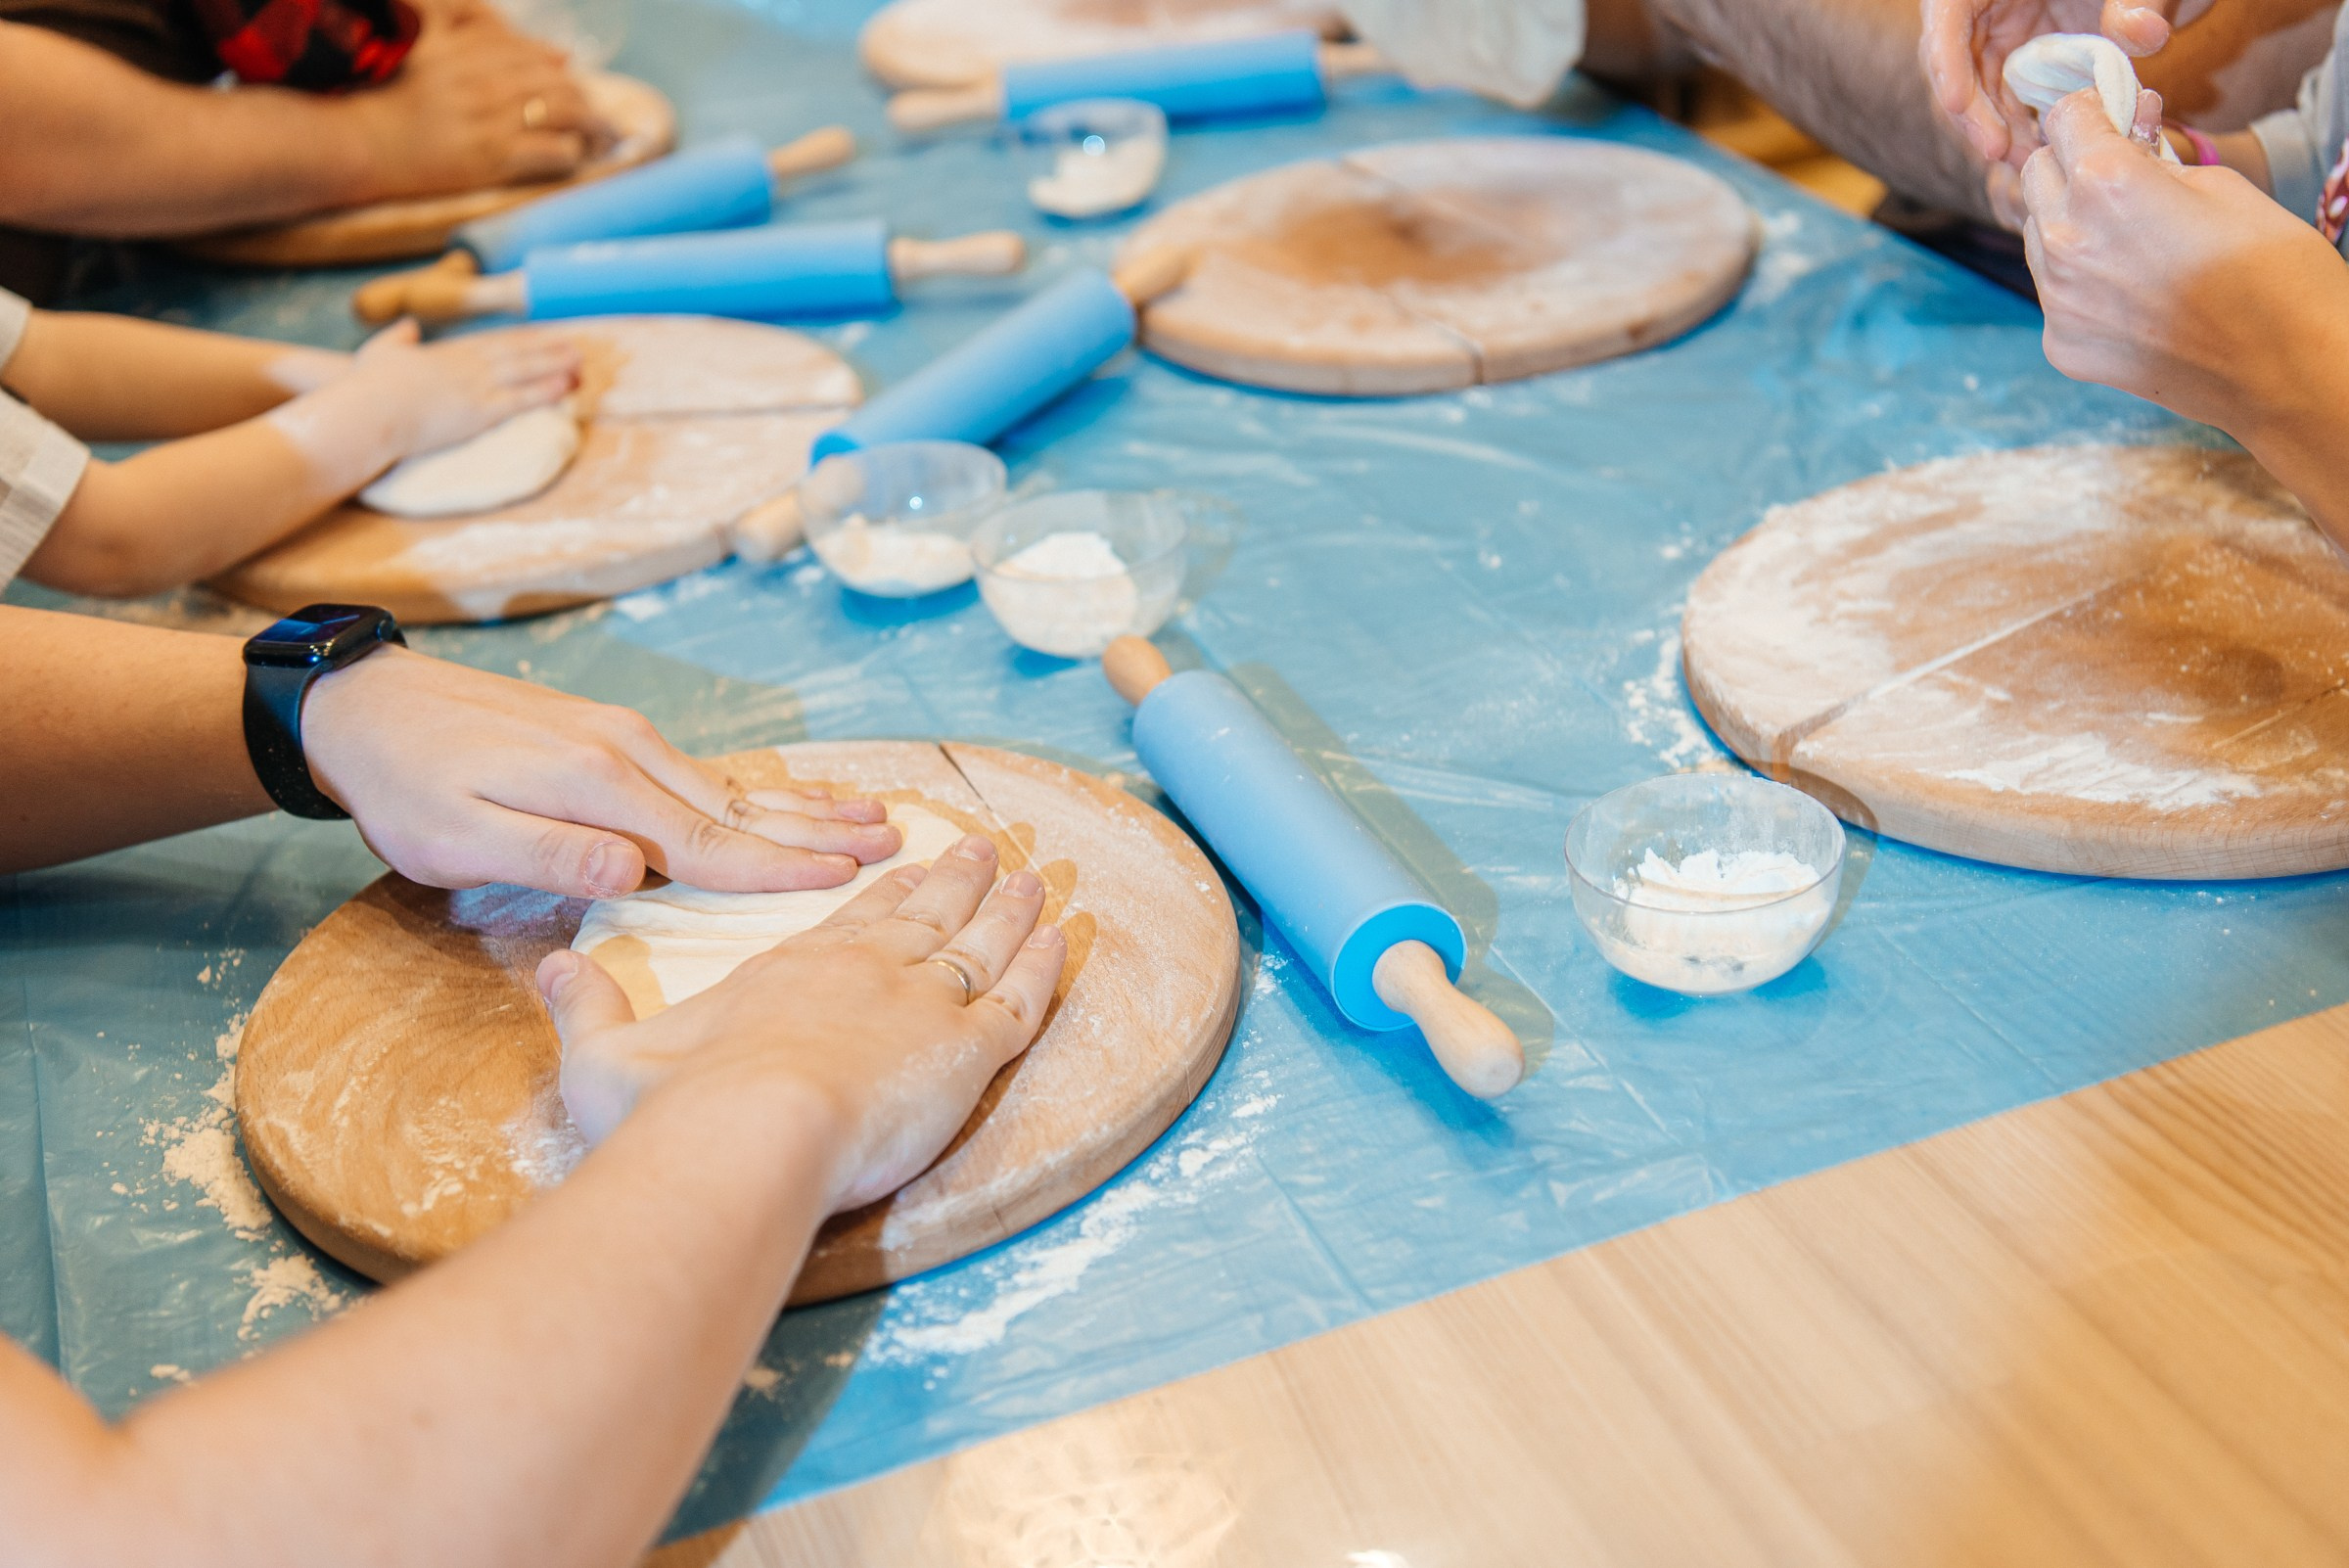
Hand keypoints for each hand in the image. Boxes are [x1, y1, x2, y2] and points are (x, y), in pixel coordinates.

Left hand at [301, 646, 902, 895]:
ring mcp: (625, 741)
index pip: (705, 842)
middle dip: (821, 831)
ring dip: (805, 808)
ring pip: (732, 787)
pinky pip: (706, 772)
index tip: (844, 883)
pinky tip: (790, 797)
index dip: (777, 869)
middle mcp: (627, 754)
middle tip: (898, 843)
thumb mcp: (453, 837)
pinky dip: (761, 790)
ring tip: (875, 816)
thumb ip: (548, 854)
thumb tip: (636, 869)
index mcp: (596, 786)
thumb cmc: (404, 784)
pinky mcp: (613, 739)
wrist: (365, 705)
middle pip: (741, 808)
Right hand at [350, 320, 581, 459]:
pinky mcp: (479, 412)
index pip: (493, 343)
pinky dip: (545, 393)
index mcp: (448, 353)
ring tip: (581, 365)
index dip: (520, 340)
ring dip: (555, 367)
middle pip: (516, 353)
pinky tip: (566, 388)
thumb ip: (399, 337)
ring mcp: (476, 387)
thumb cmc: (369, 385)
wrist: (369, 409)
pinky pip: (520, 401)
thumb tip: (409, 326)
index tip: (541, 337)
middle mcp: (468, 365)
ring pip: (525, 373)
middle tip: (575, 347)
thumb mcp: (381, 351)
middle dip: (547, 349)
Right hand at [351, 6, 608, 199]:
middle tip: (599, 121)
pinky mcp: (493, 157)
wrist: (360, 145)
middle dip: (587, 102)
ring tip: (602, 140)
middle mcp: (484, 80)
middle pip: (558, 82)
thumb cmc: (395, 108)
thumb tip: (558, 53)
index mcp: (469, 51)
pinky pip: (554, 151)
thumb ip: (484, 44)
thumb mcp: (435, 58)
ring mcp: (490, 119)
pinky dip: (574, 155)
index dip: (561, 72)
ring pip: (565, 113)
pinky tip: (576, 160)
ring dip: (593, 127)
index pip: (536, 54)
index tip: (572, 88)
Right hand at [543, 835, 1066, 1209]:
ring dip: (1011, 911)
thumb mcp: (604, 1057)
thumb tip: (548, 964)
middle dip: (957, 882)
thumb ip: (584, 1006)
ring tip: (1035, 878)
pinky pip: (1021, 1000)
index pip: (851, 922)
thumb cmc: (669, 1111)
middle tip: (984, 849)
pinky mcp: (965, 1050)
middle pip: (923, 917)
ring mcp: (920, 1004)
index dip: (885, 894)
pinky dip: (1046, 968)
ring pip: (981, 945)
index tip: (908, 865)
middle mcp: (863, 973)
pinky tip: (1065, 940)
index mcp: (790, 971)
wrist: (741, 1137)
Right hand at [1921, 0, 2175, 167]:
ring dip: (1993, 126)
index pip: (1947, 12)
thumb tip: (2145, 35)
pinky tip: (2038, 145)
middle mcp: (1986, 3)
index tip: (1957, 103)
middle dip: (1972, 109)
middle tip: (1999, 150)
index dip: (1947, 59)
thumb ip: (2136, 0)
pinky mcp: (2017, 54)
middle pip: (1953, 58)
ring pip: (1974, 85)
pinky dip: (2016, 122)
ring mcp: (1999, 29)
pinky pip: (2004, 94)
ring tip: (2024, 157)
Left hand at [2020, 89, 2348, 431]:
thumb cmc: (2274, 271)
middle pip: (2037, 174)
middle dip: (2072, 165)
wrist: (2286, 370)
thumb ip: (2156, 161)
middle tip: (2117, 175)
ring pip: (2037, 235)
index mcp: (2106, 184)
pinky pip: (2052, 292)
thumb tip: (2129, 136)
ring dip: (2069, 223)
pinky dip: (2079, 281)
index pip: (2064, 120)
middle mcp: (2066, 239)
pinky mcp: (2060, 344)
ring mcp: (2057, 298)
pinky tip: (2130, 291)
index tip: (2109, 118)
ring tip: (2128, 238)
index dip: (2090, 113)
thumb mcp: (2222, 186)